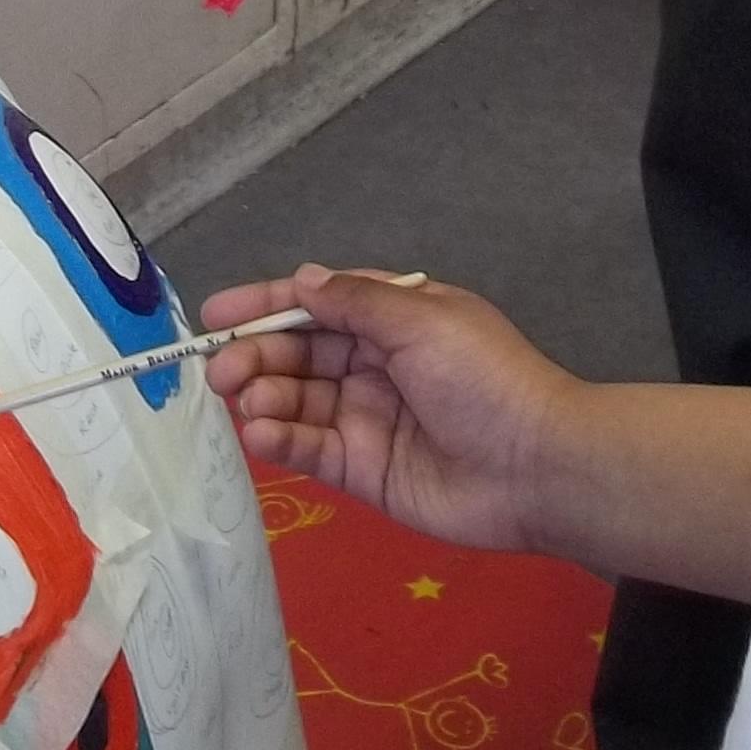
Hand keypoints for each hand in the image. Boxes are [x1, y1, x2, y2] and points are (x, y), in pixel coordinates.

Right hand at [199, 265, 579, 553]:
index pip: (318, 304)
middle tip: (219, 371)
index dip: (266, 305)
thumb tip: (302, 279)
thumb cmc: (484, 380)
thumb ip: (355, 302)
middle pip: (300, 354)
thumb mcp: (422, 320)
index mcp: (395, 319)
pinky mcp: (364, 470)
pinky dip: (281, 439)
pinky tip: (261, 433)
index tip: (215, 313)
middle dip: (255, 355)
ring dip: (264, 396)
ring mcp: (367, 419)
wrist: (535, 467)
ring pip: (298, 400)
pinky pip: (311, 449)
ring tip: (244, 400)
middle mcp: (376, 365)